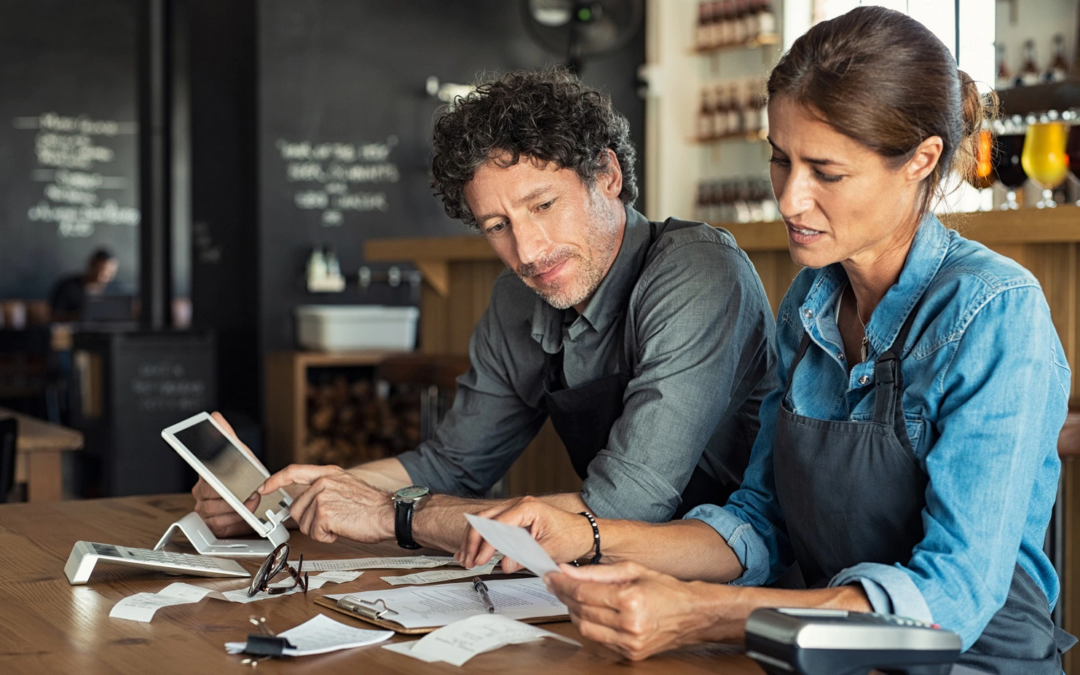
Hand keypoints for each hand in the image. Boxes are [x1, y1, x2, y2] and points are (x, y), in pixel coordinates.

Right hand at [191, 412, 260, 536]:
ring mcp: (204, 508)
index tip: (221, 484)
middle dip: (233, 495)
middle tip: (250, 493)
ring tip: (251, 503)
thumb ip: (227, 436)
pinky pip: (218, 524)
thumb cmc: (245, 475)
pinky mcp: (211, 524)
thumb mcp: (240, 453)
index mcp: (205, 473)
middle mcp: (201, 491)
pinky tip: (244, 514)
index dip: (213, 480)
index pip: (203, 474)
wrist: (255, 496)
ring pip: (214, 511)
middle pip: (211, 495)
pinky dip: (234, 520)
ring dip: (236, 509)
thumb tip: (215, 417)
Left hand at [258, 464, 393, 543]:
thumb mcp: (346, 486)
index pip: (293, 472)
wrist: (389, 513)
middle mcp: (323, 482)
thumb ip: (324, 489)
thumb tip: (304, 502)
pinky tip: (342, 528)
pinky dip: (328, 537)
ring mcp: (322, 497)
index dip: (274, 480)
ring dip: (321, 530)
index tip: (263, 488)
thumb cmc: (372, 506)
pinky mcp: (324, 514)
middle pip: (296, 508)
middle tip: (332, 520)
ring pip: (305, 524)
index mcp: (328, 473)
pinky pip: (315, 534)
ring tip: (342, 522)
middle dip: (310, 521)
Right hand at [457, 496, 593, 572]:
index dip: (486, 544)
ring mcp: (515, 510)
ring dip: (473, 540)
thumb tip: (505, 564)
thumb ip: (525, 556)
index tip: (480, 560)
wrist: (584, 533)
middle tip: (468, 560)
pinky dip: (480, 537)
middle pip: (484, 519)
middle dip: (473, 541)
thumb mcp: (549, 550)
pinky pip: (491, 524)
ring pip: (483, 520)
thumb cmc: (571, 536)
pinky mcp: (514, 518)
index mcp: (527, 508)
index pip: (497, 525)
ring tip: (466, 558)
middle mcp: (519, 504)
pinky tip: (472, 550)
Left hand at [544, 562, 737, 659]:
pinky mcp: (630, 654)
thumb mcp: (632, 570)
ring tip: (571, 596)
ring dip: (573, 612)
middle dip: (564, 595)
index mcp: (630, 599)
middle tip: (556, 583)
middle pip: (581, 610)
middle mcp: (630, 624)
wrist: (693, 614)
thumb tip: (567, 570)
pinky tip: (588, 612)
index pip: (583, 592)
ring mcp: (630, 643)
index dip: (562, 583)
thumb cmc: (666, 589)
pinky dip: (589, 625)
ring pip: (585, 628)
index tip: (551, 575)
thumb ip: (596, 571)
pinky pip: (598, 640)